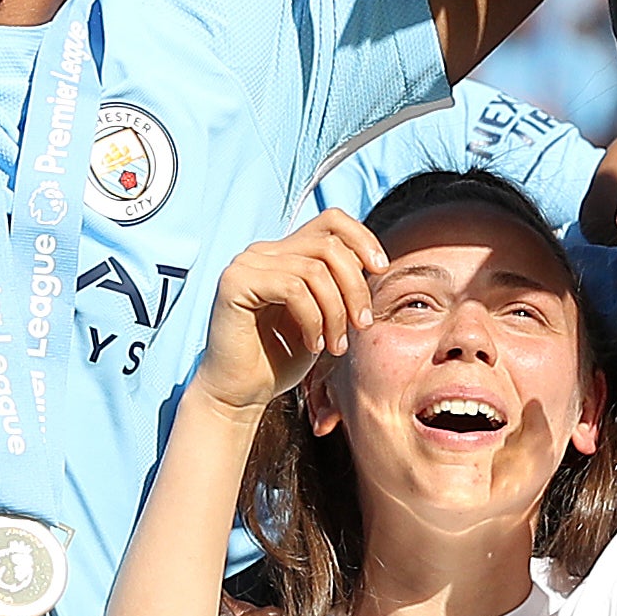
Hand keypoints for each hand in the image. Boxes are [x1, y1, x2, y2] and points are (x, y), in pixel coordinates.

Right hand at [194, 212, 386, 415]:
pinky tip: (313, 345)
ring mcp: (246, 264)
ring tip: (336, 345)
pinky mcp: (234, 283)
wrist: (240, 395)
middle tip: (362, 325)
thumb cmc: (281, 360)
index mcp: (284, 253)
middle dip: (355, 287)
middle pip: (329, 245)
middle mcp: (263, 252)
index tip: (381, 270)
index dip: (362, 238)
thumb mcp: (322, 316)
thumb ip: (338, 283)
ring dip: (336, 312)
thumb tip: (372, 260)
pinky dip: (313, 319)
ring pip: (315, 269)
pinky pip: (293, 288)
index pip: (331, 221)